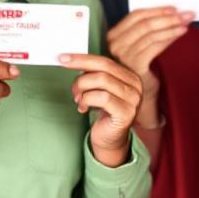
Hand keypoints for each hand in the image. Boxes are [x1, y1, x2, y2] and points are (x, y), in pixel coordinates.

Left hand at [59, 53, 143, 167]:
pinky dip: (87, 100)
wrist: (110, 139)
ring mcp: (133, 99)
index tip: (62, 58)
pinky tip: (83, 108)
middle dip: (81, 74)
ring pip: (102, 80)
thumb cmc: (103, 112)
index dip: (82, 58)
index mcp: (130, 76)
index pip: (105, 61)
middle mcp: (135, 85)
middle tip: (72, 88)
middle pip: (104, 68)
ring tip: (78, 99)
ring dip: (83, 89)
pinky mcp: (127, 113)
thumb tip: (72, 60)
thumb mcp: (100, 90)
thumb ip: (94, 75)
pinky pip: (102, 98)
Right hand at [107, 7, 192, 122]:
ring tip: (186, 22)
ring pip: (151, 33)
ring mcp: (123, 55)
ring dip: (171, 25)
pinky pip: (155, 46)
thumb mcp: (139, 46)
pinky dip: (170, 37)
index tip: (174, 7)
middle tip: (186, 13)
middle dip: (167, 16)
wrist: (138, 96)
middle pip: (144, 23)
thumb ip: (146, 30)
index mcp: (113, 35)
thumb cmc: (141, 69)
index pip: (135, 15)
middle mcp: (114, 44)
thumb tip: (170, 12)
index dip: (156, 10)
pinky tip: (181, 33)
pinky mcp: (134, 65)